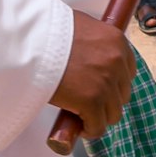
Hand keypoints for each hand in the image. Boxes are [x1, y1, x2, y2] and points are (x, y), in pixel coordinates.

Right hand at [51, 9, 137, 143]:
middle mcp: (116, 61)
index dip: (113, 84)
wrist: (27, 41)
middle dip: (106, 101)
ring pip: (113, 114)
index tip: (99, 89)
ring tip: (81, 116)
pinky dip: (88, 130)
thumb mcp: (79, 27)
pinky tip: (77, 126)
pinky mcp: (92, 101)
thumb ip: (93, 43)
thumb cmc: (46, 31)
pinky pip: (97, 127)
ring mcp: (106, 82)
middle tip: (87, 102)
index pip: (128, 72)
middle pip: (122, 94)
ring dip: (98, 117)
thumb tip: (91, 57)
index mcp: (116, 41)